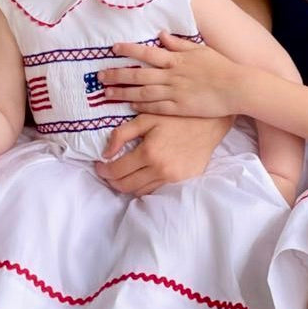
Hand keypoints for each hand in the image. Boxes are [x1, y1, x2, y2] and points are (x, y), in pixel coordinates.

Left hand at [93, 112, 231, 195]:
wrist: (209, 124)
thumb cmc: (176, 117)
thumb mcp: (146, 118)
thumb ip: (122, 134)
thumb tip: (106, 153)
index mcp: (149, 152)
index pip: (117, 170)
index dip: (103, 170)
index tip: (99, 165)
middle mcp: (160, 169)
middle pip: (126, 185)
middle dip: (111, 181)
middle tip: (106, 172)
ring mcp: (172, 178)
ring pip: (140, 191)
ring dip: (126, 186)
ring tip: (120, 175)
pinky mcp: (182, 181)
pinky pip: (156, 190)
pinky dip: (143, 187)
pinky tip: (139, 177)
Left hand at [99, 32, 239, 118]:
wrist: (236, 87)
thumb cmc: (221, 67)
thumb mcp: (200, 50)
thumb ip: (178, 43)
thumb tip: (161, 34)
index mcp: (176, 59)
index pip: (147, 53)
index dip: (129, 50)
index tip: (113, 49)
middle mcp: (172, 75)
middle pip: (138, 74)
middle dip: (117, 74)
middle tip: (99, 76)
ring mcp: (175, 92)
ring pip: (142, 92)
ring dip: (123, 92)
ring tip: (106, 93)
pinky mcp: (179, 108)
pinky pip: (156, 107)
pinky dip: (141, 105)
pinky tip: (129, 105)